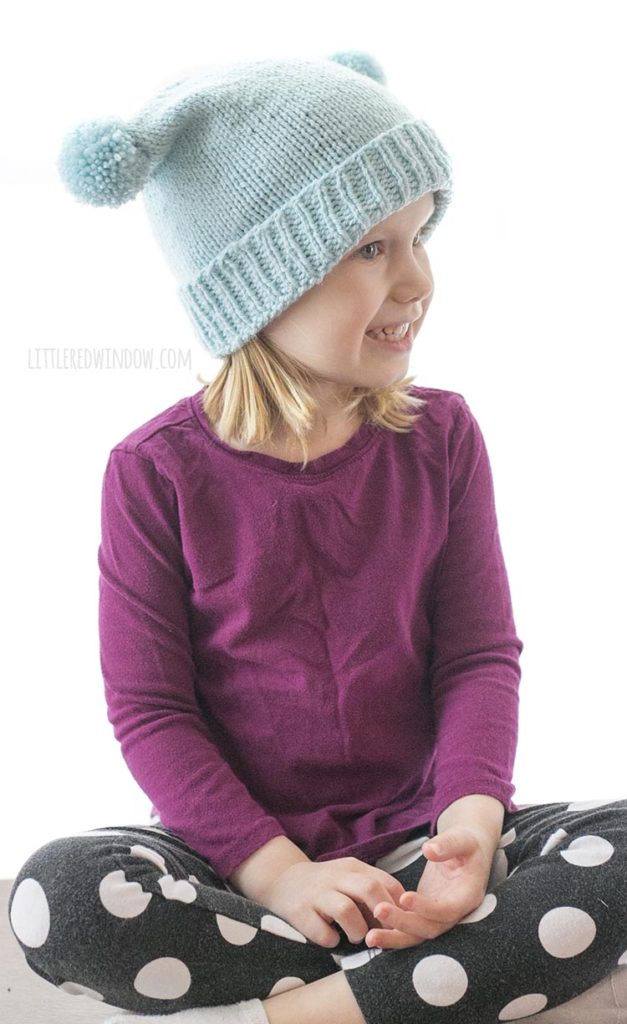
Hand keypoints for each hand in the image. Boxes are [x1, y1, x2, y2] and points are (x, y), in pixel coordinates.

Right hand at [263, 857, 405, 948]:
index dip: (398, 905)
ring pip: (346, 910)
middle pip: (369, 889)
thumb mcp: (349, 878)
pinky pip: (323, 932)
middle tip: (383, 933)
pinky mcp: (299, 912)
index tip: (401, 922)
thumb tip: (402, 917)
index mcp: (352, 867)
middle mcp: (335, 877)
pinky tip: (332, 939)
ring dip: (358, 930)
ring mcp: (317, 894)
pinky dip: (332, 940)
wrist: (282, 880)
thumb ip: (372, 892)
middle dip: (382, 915)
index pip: (385, 881)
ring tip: (357, 937)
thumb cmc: (326, 886)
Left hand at [364, 825, 496, 949]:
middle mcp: (454, 913)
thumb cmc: (467, 842)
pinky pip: (409, 927)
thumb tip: (429, 850)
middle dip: (403, 924)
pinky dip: (393, 931)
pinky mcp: (425, 913)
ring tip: (370, 937)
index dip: (426, 908)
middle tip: (378, 911)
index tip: (404, 897)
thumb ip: (448, 844)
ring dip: (394, 937)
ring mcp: (438, 915)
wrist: (467, 850)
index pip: (447, 911)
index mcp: (467, 897)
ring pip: (417, 934)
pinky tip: (372, 931)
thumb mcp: (462, 838)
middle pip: (429, 929)